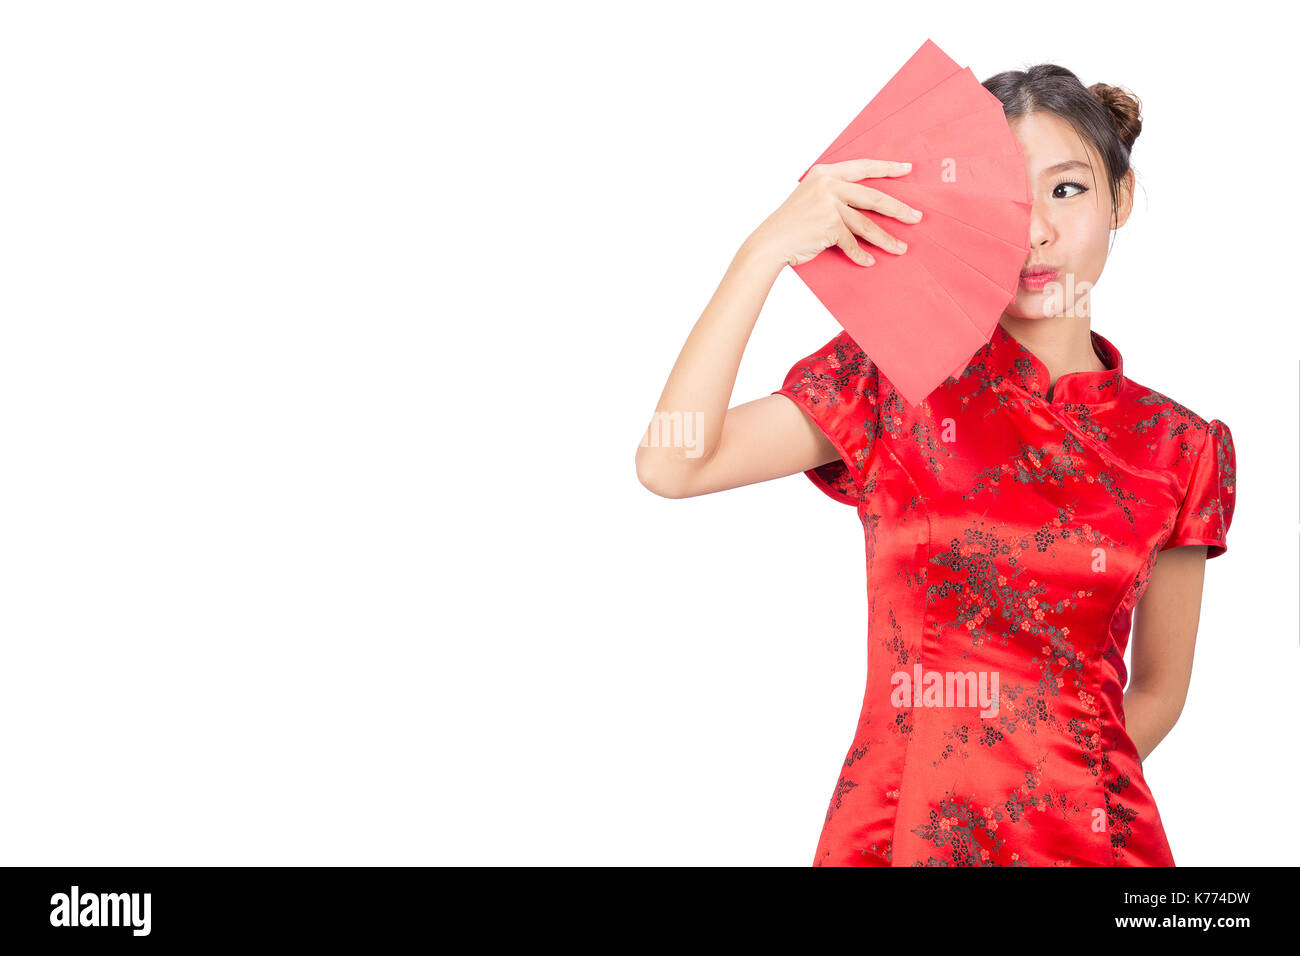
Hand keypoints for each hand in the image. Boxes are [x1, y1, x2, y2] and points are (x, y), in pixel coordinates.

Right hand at [747, 157, 922, 267]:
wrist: (770, 242)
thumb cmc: (791, 223)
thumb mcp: (810, 196)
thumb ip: (834, 192)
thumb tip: (865, 202)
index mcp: (825, 173)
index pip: (863, 167)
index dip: (887, 168)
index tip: (907, 169)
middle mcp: (828, 185)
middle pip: (873, 196)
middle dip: (898, 209)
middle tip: (916, 217)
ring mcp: (829, 204)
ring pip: (866, 224)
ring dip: (885, 239)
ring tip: (900, 248)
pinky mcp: (829, 225)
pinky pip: (851, 242)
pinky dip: (860, 255)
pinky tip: (869, 261)